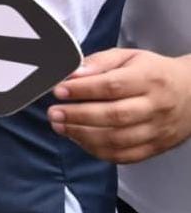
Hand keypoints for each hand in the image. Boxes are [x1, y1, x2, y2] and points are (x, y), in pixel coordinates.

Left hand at [48, 49, 190, 162]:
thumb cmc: (154, 72)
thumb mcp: (129, 57)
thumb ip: (100, 62)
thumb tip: (73, 73)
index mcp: (149, 79)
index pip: (113, 86)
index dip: (83, 90)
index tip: (58, 90)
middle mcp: (156, 106)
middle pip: (115, 115)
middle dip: (78, 116)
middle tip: (54, 113)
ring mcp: (158, 130)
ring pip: (118, 139)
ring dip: (83, 135)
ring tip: (60, 127)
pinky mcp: (156, 147)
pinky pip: (125, 156)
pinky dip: (98, 151)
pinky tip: (80, 140)